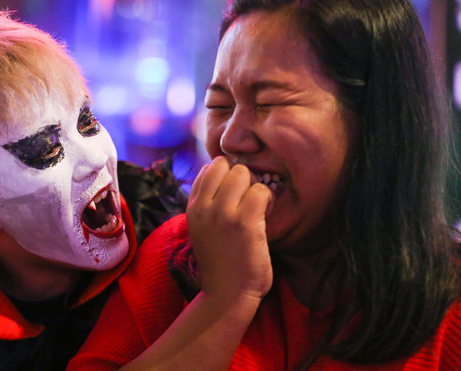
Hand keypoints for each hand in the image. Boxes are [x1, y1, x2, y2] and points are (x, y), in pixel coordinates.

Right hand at [187, 156, 272, 305]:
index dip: (227, 175)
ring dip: (255, 187)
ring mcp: (223, 213)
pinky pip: (261, 190)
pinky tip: (265, 215)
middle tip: (248, 199)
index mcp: (192, 207)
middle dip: (242, 178)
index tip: (235, 193)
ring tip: (257, 208)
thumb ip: (208, 203)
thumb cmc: (221, 262)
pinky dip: (267, 200)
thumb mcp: (202, 228)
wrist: (227, 295)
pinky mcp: (245, 222)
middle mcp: (204, 207)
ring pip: (244, 173)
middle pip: (227, 166)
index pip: (209, 168)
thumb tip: (224, 173)